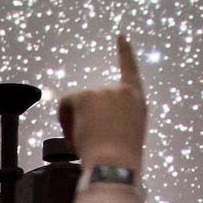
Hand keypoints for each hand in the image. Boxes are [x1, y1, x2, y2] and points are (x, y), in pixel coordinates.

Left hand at [57, 34, 145, 171]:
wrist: (115, 165)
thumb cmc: (121, 159)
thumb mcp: (127, 133)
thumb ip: (116, 118)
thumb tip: (94, 119)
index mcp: (137, 101)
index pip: (131, 71)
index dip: (125, 53)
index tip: (121, 37)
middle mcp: (122, 91)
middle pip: (93, 99)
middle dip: (86, 117)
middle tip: (88, 142)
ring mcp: (103, 92)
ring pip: (78, 105)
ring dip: (76, 122)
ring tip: (86, 144)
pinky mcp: (85, 97)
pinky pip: (65, 106)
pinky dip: (65, 121)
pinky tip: (75, 138)